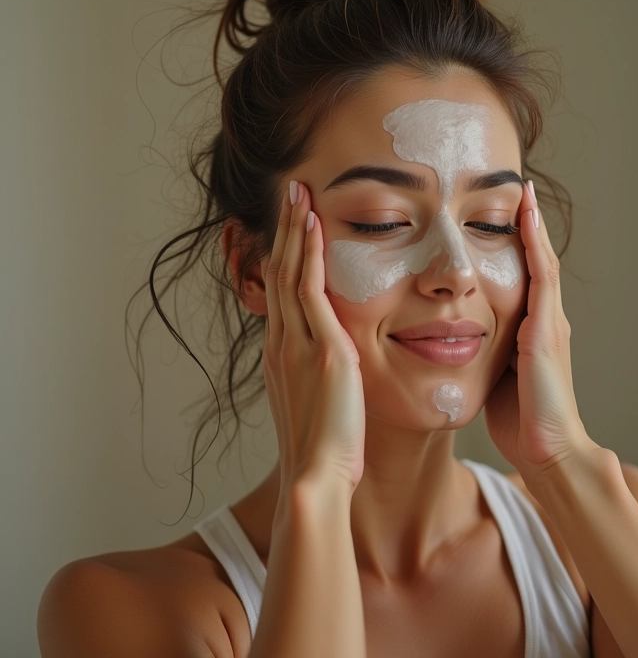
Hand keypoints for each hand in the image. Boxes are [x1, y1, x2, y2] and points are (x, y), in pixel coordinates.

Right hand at [263, 181, 365, 491]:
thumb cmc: (321, 451)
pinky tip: (314, 223)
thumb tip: (326, 370)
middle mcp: (282, 342)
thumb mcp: (310, 406)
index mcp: (281, 355)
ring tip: (298, 192)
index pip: (278, 293)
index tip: (288, 228)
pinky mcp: (322, 348)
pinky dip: (310, 253)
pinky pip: (311, 288)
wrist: (315, 479)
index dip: (282, 256)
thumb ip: (313, 379)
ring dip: (295, 230)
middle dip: (284, 231)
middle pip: (279, 273)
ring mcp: (298, 343)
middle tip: (289, 192)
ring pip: (291, 273)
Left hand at [484, 180, 598, 488]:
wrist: (548, 451)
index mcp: (532, 330)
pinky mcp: (547, 328)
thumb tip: (459, 340)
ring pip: (541, 260)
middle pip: (535, 261)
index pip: (523, 277)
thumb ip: (487, 351)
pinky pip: (541, 274)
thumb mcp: (497, 375)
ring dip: (531, 224)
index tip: (497, 217)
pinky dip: (534, 242)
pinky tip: (525, 214)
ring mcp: (551, 321)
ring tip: (521, 191)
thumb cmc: (519, 421)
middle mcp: (546, 319)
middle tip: (513, 191)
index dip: (514, 247)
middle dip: (524, 226)